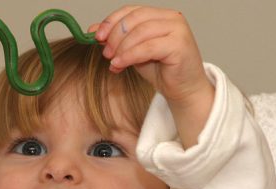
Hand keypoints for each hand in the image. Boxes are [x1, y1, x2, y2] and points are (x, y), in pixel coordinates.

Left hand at [89, 6, 214, 147]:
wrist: (182, 89)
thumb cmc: (161, 70)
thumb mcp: (133, 52)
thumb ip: (117, 40)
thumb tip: (93, 29)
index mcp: (160, 15)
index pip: (131, 11)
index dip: (111, 22)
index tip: (96, 36)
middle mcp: (171, 18)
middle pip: (134, 19)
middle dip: (115, 36)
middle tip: (106, 53)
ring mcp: (177, 30)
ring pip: (140, 32)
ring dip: (121, 48)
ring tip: (113, 62)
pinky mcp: (179, 45)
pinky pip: (148, 47)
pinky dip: (130, 56)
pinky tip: (119, 64)